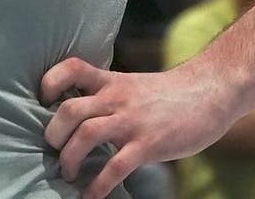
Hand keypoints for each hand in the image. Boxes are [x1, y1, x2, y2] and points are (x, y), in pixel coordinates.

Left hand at [41, 57, 230, 198]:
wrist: (211, 91)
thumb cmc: (170, 94)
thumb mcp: (133, 85)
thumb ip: (109, 95)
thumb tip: (82, 113)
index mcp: (112, 81)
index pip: (72, 68)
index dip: (51, 81)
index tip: (43, 98)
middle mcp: (118, 98)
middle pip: (70, 109)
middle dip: (54, 133)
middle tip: (53, 148)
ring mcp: (132, 121)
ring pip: (86, 134)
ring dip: (69, 158)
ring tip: (67, 173)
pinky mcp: (148, 144)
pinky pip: (115, 167)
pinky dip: (97, 185)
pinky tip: (91, 196)